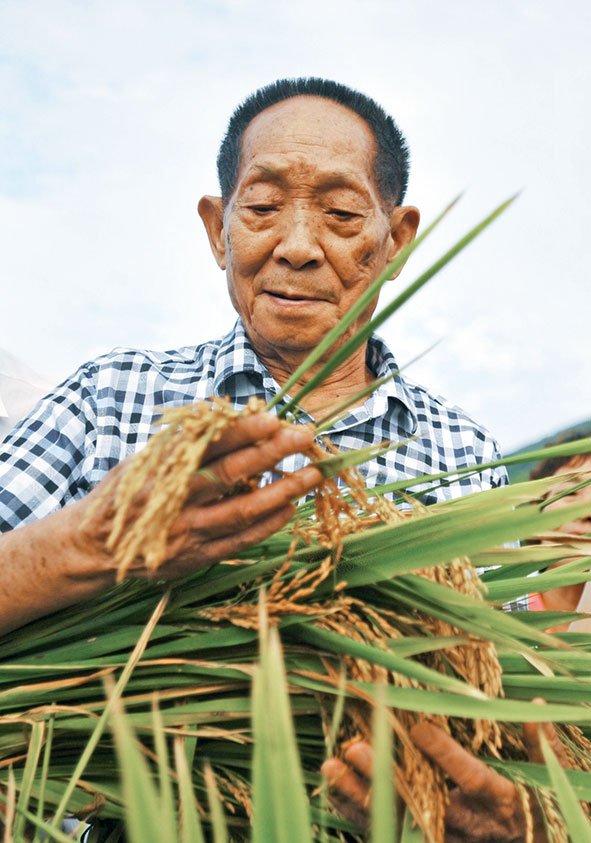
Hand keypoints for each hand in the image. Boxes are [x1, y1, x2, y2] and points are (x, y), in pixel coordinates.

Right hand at [72, 412, 321, 580]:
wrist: (96, 548)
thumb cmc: (126, 494)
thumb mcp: (143, 460)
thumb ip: (182, 443)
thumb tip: (225, 416)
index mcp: (162, 469)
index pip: (208, 444)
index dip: (242, 430)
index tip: (273, 417)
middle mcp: (176, 500)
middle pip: (231, 474)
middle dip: (271, 453)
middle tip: (304, 436)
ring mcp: (188, 532)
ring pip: (243, 510)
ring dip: (282, 491)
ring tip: (312, 474)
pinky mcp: (196, 557)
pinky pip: (240, 541)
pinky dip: (268, 524)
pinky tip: (290, 508)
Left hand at [322, 715, 569, 841]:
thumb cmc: (533, 804)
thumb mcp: (545, 775)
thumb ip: (538, 742)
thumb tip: (534, 704)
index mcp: (499, 801)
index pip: (472, 779)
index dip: (447, 757)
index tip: (420, 729)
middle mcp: (467, 823)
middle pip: (421, 801)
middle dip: (386, 776)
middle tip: (354, 747)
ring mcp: (442, 835)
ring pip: (396, 818)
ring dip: (360, 794)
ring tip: (331, 765)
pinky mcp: (423, 839)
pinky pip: (386, 830)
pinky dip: (356, 811)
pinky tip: (332, 787)